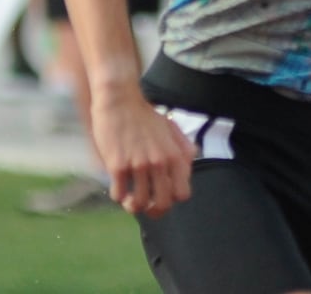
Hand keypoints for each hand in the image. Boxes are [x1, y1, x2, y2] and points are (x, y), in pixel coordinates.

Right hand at [91, 89, 196, 217]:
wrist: (120, 101)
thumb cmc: (144, 115)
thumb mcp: (171, 129)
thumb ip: (183, 147)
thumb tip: (192, 160)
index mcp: (175, 156)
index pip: (182, 194)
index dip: (172, 198)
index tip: (162, 194)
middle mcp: (159, 163)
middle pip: (162, 204)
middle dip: (154, 210)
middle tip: (146, 205)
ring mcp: (138, 165)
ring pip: (139, 203)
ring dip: (133, 205)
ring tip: (129, 199)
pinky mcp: (118, 166)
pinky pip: (119, 194)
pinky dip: (118, 196)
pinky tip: (118, 188)